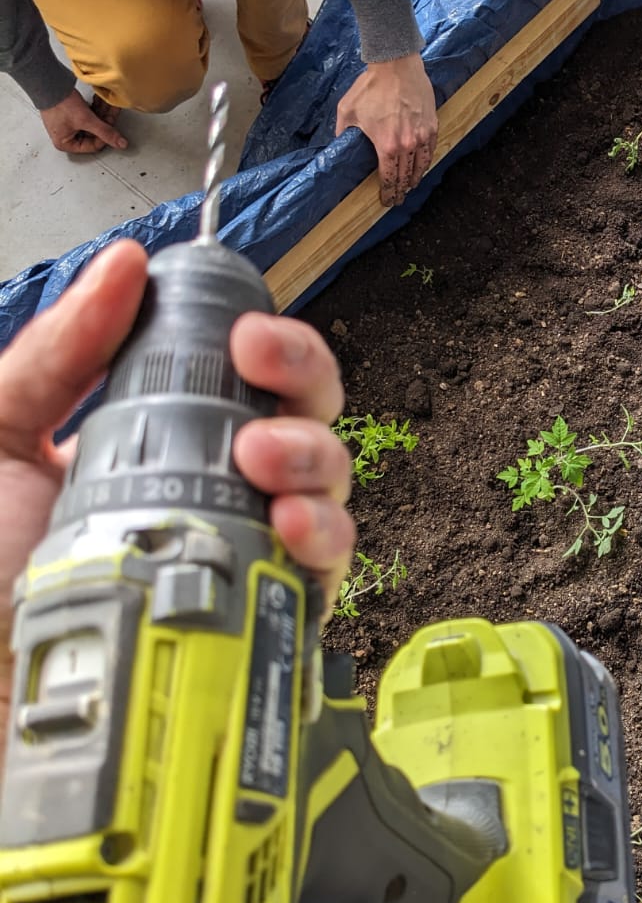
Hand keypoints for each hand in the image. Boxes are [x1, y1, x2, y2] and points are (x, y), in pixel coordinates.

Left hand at [0, 241, 354, 773]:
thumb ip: (54, 357)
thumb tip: (126, 265)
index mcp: (151, 450)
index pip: (242, 382)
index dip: (268, 347)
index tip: (246, 332)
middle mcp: (210, 503)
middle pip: (302, 425)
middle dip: (305, 387)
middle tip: (263, 372)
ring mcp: (239, 569)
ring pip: (326, 495)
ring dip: (314, 460)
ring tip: (266, 463)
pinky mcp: (257, 637)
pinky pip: (322, 583)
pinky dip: (325, 546)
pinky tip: (291, 531)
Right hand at [40, 89, 126, 155]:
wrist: (49, 83)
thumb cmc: (59, 103)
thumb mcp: (86, 120)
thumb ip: (105, 132)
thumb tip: (120, 143)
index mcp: (65, 143)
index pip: (93, 146)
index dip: (105, 136)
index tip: (112, 127)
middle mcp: (66, 136)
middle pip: (94, 134)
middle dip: (105, 121)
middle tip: (112, 111)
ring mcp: (68, 124)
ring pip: (93, 123)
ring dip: (102, 113)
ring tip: (109, 103)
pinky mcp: (71, 114)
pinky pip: (88, 115)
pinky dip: (95, 108)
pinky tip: (101, 100)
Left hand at [336, 53, 436, 206]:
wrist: (396, 65)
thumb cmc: (371, 86)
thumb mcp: (347, 110)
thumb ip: (343, 133)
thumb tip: (339, 146)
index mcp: (386, 146)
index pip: (389, 178)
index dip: (388, 193)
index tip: (387, 201)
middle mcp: (407, 145)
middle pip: (406, 176)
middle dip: (401, 190)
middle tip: (398, 199)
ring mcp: (422, 136)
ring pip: (421, 166)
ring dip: (415, 179)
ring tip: (410, 186)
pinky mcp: (432, 126)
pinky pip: (430, 151)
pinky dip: (425, 162)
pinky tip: (421, 166)